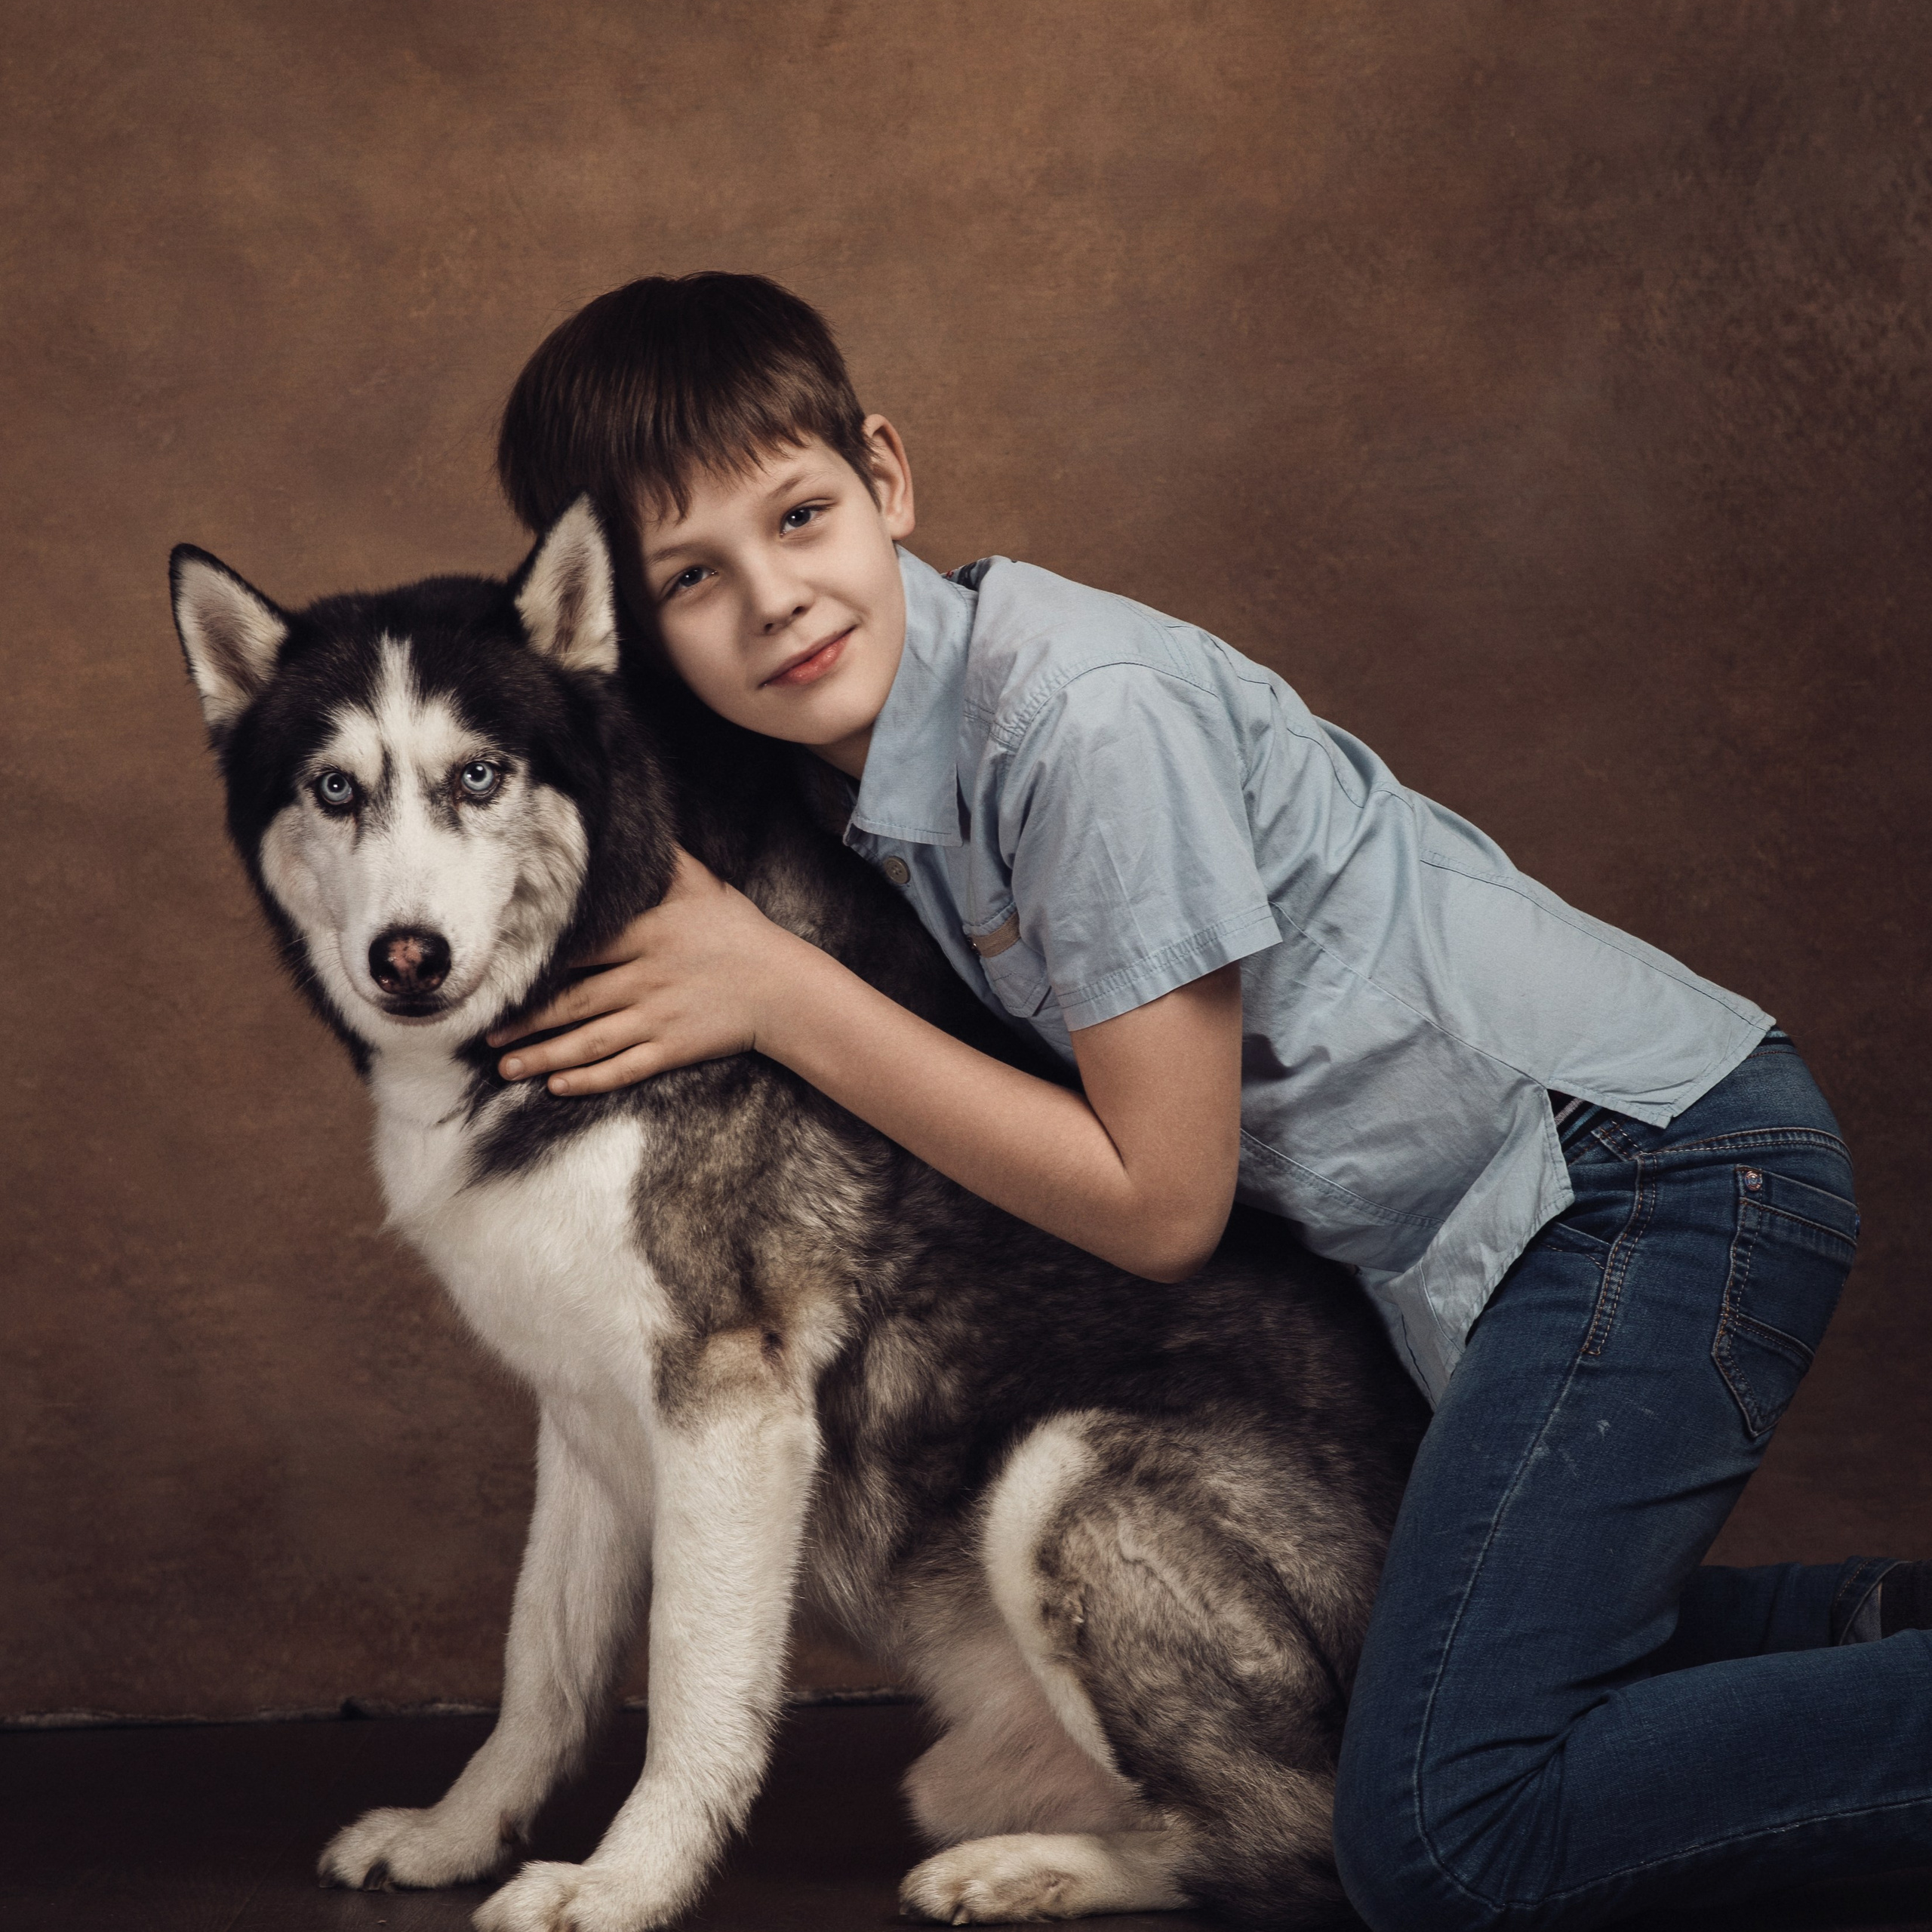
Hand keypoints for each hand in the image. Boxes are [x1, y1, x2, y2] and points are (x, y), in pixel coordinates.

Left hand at [488, 848, 793, 1094]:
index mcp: (648, 933)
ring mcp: (659, 1017)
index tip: (498, 970)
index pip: (580, 948)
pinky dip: (589, 1080)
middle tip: (483, 1032)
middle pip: (572, 1001)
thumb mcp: (705, 886)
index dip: (536, 962)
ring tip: (504, 1066)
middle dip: (524, 1020)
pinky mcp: (673, 1049)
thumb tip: (640, 826)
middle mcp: (647, 977)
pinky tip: (557, 1087)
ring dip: (543, 1055)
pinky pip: (623, 1068)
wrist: (784, 988)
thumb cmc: (741, 933)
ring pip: (589, 1040)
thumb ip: (667, 860)